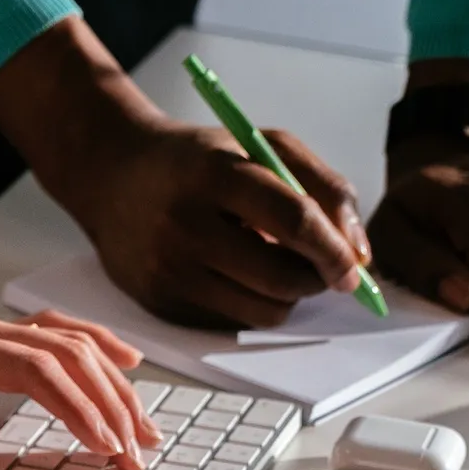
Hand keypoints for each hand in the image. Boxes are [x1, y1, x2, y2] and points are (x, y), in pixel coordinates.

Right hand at [0, 17, 368, 330]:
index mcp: (215, 173)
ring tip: (273, 263)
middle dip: (316, 279)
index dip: (334, 250)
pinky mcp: (159, 302)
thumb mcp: (261, 145)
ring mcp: (168, 269)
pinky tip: (235, 274)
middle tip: (322, 267)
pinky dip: (250, 305)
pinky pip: (232, 324)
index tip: (354, 267)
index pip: (293, 221)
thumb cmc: (197, 160)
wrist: (110, 174)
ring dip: (286, 295)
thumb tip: (359, 253)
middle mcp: (185, 224)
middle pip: (281, 278)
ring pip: (262, 311)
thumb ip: (321, 186)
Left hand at [0, 307, 158, 469]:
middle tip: (135, 453)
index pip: (33, 367)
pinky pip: (54, 332)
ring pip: (67, 342)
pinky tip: (128, 366)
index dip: (77, 405)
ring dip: (111, 384)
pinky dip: (96, 348)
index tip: (105, 445)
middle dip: (108, 403)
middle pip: (64, 353)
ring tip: (143, 429)